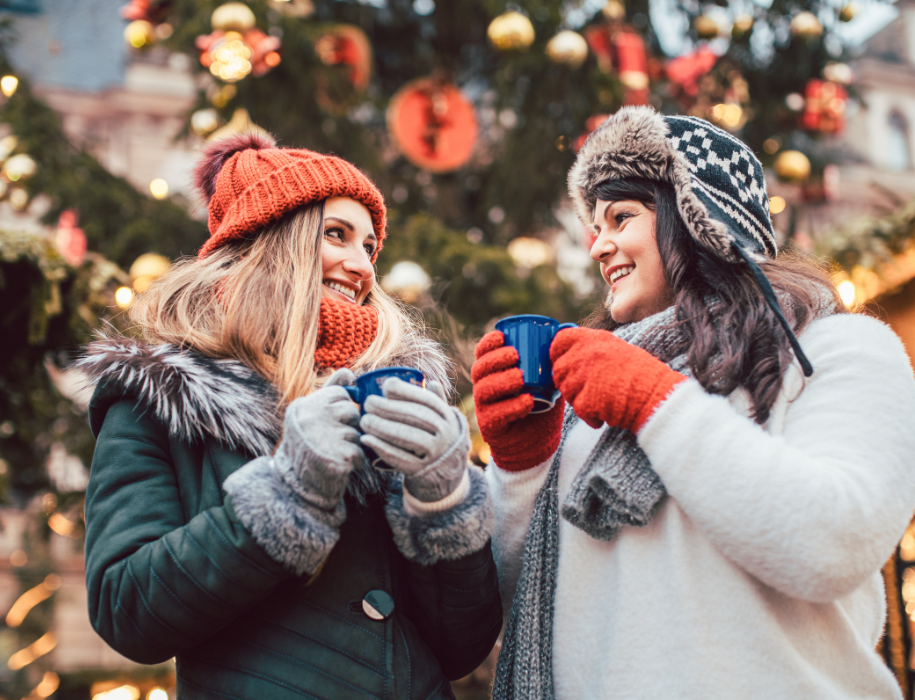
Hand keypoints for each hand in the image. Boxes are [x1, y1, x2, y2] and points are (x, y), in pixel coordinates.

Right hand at [274, 368, 366, 510]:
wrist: (295, 484)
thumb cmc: (308, 444)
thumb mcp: (312, 413)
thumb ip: (330, 390)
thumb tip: (349, 371)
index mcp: (305, 405)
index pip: (341, 394)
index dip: (341, 409)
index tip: (329, 422)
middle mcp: (312, 418)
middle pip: (352, 412)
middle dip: (349, 426)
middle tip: (332, 439)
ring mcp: (324, 437)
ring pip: (357, 433)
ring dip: (351, 445)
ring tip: (333, 452)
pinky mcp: (337, 457)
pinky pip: (361, 452)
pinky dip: (356, 461)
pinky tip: (340, 464)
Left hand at [359, 378, 468, 501]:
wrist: (446, 473)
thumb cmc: (437, 438)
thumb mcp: (442, 420)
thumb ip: (436, 401)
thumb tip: (430, 382)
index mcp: (448, 417)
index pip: (427, 401)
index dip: (407, 391)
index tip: (386, 386)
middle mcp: (446, 434)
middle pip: (416, 417)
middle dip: (389, 408)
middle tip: (368, 403)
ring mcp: (435, 454)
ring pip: (408, 437)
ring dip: (383, 427)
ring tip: (364, 420)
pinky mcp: (421, 470)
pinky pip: (400, 458)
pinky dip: (381, 448)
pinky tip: (366, 439)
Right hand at [470, 331, 563, 471]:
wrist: (538, 442)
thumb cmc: (541, 405)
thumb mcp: (547, 380)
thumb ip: (552, 359)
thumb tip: (566, 329)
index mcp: (493, 373)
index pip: (482, 354)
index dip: (488, 343)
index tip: (502, 336)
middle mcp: (484, 388)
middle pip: (479, 369)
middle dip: (494, 359)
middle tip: (515, 355)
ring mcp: (485, 408)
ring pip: (484, 390)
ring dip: (502, 381)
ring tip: (521, 377)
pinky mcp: (491, 427)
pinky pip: (496, 415)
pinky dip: (512, 407)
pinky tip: (527, 401)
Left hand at [550, 327, 686, 433]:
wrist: (657, 396)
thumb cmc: (643, 374)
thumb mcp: (617, 349)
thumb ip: (592, 350)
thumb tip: (571, 356)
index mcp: (593, 339)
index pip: (559, 340)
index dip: (557, 353)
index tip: (563, 362)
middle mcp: (585, 354)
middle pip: (558, 370)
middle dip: (568, 382)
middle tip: (588, 390)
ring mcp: (583, 377)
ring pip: (566, 391)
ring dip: (579, 400)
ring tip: (602, 401)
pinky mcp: (585, 399)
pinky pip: (578, 410)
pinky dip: (590, 416)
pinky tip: (606, 413)